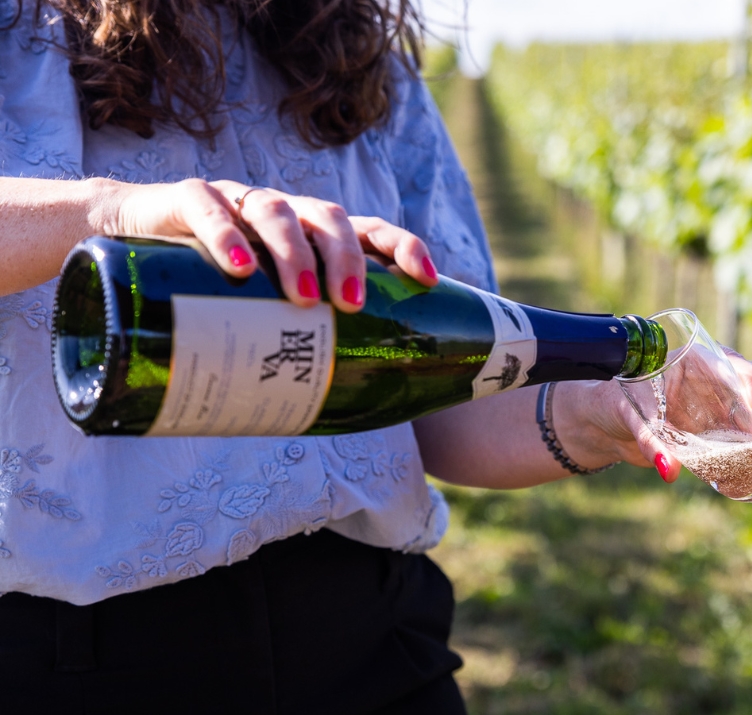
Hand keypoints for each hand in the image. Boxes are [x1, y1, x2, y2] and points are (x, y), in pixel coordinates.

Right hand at [103, 178, 439, 311]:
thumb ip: (293, 341)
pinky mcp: (187, 199)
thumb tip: (339, 412)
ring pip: (277, 212)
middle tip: (351, 306)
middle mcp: (284, 212)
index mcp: (311, 234)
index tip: (426, 280)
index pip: (369, 229)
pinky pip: (208, 208)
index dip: (403, 246)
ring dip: (295, 254)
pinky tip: (240, 268)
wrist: (125, 238)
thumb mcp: (259, 310)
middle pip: (329, 219)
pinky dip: (225, 236)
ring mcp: (238, 201)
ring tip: (303, 299)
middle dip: (347, 261)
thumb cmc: (210, 286)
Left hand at [559, 352, 751, 497]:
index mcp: (704, 361)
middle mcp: (722, 386)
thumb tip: (668, 470)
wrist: (608, 424)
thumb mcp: (630, 414)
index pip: (741, 367)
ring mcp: (725, 414)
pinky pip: (748, 454)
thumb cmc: (618, 401)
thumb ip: (648, 439)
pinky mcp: (721, 442)